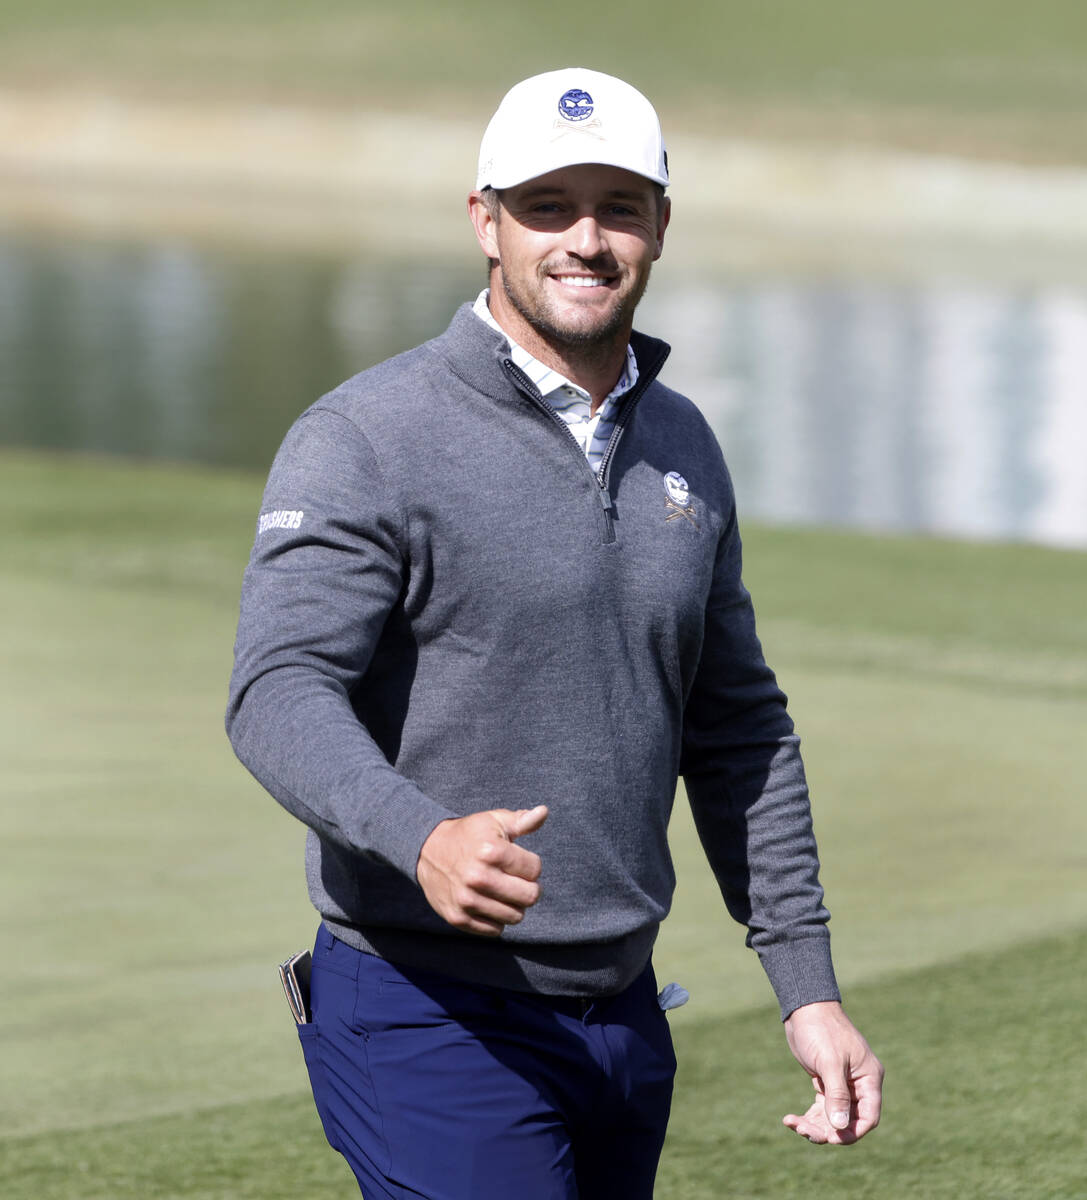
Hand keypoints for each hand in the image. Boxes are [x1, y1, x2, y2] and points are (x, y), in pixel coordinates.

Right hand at [416, 805, 547, 935]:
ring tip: (503, 892)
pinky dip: (497, 920)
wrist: (426, 851)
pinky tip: (489, 903)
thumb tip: (543, 811)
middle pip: (530, 896)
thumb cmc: (468, 835)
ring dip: (514, 905)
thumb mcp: (493, 821)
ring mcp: (467, 900)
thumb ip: (522, 820)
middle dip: (528, 888)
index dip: (531, 865)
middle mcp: (478, 877)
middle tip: (516, 880)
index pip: (535, 869)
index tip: (518, 862)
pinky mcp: (458, 917)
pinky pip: (495, 930)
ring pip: (515, 916)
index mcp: (491, 851)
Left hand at [782, 1000, 882, 1144]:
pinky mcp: (826, 1082)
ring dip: (814, 1125)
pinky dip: (808, 1116)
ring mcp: (842, 1084)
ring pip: (833, 1117)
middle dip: (827, 1130)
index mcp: (869, 1078)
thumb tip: (840, 1128)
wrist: (803, 1007)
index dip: (852, 1132)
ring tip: (792, 1123)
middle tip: (803, 1130)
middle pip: (848, 1120)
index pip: (868, 1117)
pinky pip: (821, 1108)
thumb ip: (837, 1095)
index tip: (831, 1138)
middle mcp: (858, 1084)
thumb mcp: (830, 1062)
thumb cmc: (821, 1029)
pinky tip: (789, 1119)